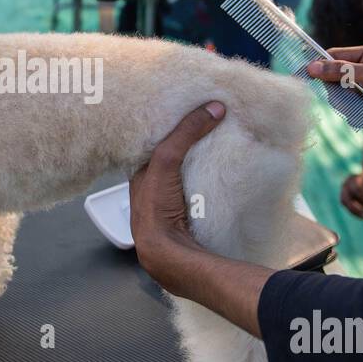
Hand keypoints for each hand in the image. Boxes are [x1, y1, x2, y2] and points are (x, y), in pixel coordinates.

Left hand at [129, 102, 224, 279]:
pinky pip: (201, 196)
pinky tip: (224, 175)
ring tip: (221, 143)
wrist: (169, 254)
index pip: (151, 147)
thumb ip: (184, 134)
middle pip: (170, 162)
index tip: (184, 114)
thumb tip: (213, 108)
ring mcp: (170, 208)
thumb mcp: (165, 161)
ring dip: (200, 167)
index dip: (166, 131)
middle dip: (186, 148)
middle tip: (208, 126)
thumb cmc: (156, 207)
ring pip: (185, 179)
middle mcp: (151, 193)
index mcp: (138, 178)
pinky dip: (210, 185)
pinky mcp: (188, 220)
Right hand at [307, 44, 362, 166]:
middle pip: (336, 80)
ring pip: (344, 100)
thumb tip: (314, 67)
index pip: (337, 55)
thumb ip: (344, 72)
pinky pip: (355, 115)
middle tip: (353, 98)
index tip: (303, 74)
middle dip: (342, 93)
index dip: (320, 64)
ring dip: (356, 109)